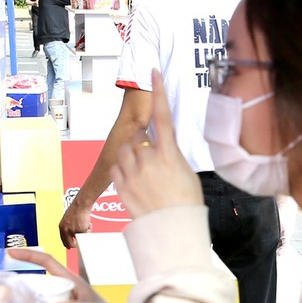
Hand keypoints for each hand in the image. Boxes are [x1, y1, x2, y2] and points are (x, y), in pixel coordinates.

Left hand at [59, 198, 92, 247]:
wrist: (81, 204)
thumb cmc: (76, 209)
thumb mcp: (67, 220)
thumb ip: (68, 228)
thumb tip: (72, 237)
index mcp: (62, 227)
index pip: (63, 240)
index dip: (68, 244)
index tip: (70, 246)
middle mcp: (66, 230)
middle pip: (70, 244)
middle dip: (76, 244)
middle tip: (80, 241)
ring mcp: (73, 231)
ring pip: (80, 238)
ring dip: (84, 233)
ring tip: (85, 225)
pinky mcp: (81, 230)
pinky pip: (86, 234)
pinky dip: (89, 229)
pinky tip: (88, 222)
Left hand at [110, 72, 202, 218]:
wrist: (173, 231)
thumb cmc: (186, 204)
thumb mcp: (186, 173)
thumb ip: (171, 156)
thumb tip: (161, 150)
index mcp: (170, 154)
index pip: (163, 115)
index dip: (158, 91)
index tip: (153, 71)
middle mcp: (150, 160)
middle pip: (138, 137)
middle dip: (141, 144)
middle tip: (151, 160)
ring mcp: (134, 173)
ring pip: (124, 151)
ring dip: (130, 155)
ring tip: (141, 171)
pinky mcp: (122, 187)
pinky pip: (115, 168)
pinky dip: (121, 170)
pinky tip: (132, 180)